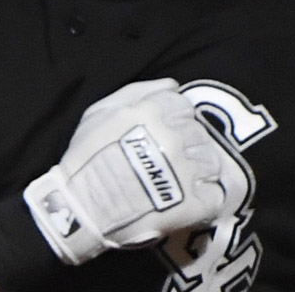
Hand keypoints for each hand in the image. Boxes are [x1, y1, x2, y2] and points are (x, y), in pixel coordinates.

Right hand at [23, 78, 225, 265]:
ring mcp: (184, 172)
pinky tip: (188, 199)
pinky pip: (215, 194)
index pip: (184, 106)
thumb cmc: (84, 158)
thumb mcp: (98, 113)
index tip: (164, 132)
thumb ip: (137, 91)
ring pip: (211, 162)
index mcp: (151, 114)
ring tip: (179, 180)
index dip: (175, 118)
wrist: (79, 210)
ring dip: (198, 169)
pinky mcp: (192, 204)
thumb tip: (173, 84)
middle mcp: (172, 139)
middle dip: (186, 143)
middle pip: (199, 132)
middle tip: (168, 159)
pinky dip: (206, 198)